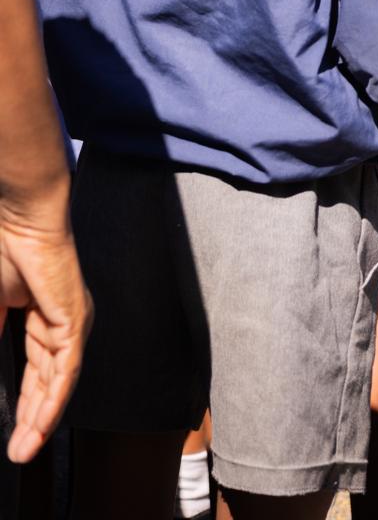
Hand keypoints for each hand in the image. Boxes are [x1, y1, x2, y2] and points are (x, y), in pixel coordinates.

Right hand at [0, 194, 91, 462]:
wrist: (17, 219)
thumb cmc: (2, 252)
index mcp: (40, 316)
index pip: (34, 372)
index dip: (22, 405)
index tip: (11, 436)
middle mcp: (60, 322)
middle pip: (47, 383)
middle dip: (31, 421)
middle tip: (18, 453)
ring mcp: (70, 321)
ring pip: (58, 382)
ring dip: (40, 420)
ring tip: (24, 450)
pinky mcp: (74, 320)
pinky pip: (66, 370)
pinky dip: (53, 400)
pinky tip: (40, 425)